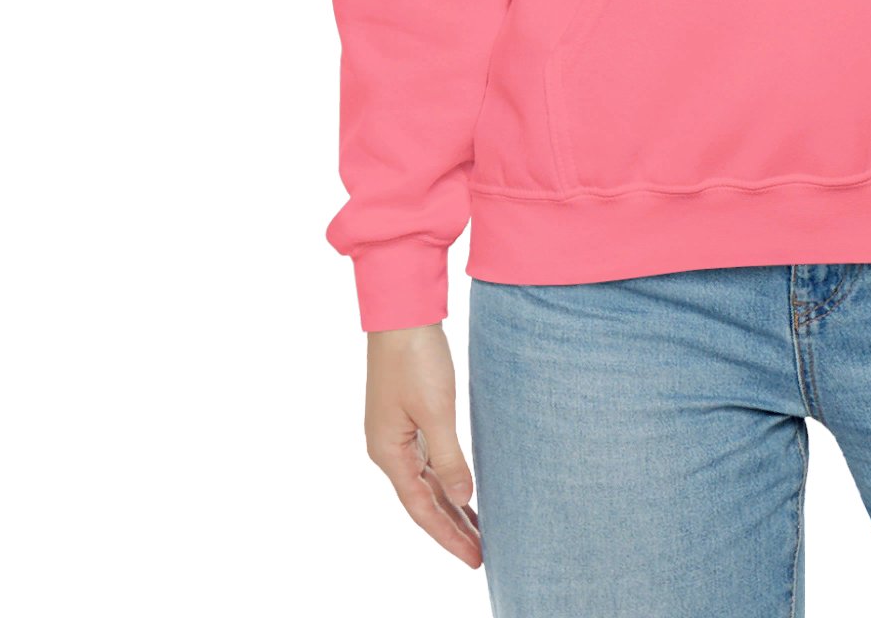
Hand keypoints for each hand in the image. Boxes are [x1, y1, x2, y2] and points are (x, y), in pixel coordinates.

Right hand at [364, 324, 481, 565]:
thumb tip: (462, 499)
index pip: (421, 509)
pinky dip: (446, 480)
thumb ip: (449, 459)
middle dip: (451, 528)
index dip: (448, 536)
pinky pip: (428, 461)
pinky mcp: (407, 416)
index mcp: (389, 453)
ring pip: (426, 482)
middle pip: (422, 500)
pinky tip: (462, 489)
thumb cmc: (416, 358)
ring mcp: (396, 433)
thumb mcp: (437, 410)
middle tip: (482, 553)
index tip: (475, 558)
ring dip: (450, 506)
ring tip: (477, 531)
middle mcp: (388, 449)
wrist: (402, 311)